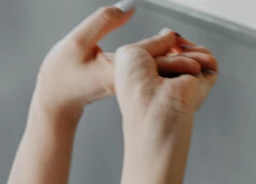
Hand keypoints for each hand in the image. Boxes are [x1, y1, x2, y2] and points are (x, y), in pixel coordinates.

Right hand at [34, 6, 216, 125]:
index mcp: (114, 74)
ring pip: (155, 73)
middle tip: (200, 53)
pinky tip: (168, 54)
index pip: (146, 56)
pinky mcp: (126, 86)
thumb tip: (129, 6)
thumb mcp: (77, 41)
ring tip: (190, 52)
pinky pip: (149, 75)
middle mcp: (124, 83)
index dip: (164, 44)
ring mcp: (126, 87)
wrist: (55, 101)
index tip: (177, 36)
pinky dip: (159, 63)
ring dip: (173, 61)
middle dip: (180, 59)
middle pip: (158, 69)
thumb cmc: (61, 74)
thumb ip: (103, 21)